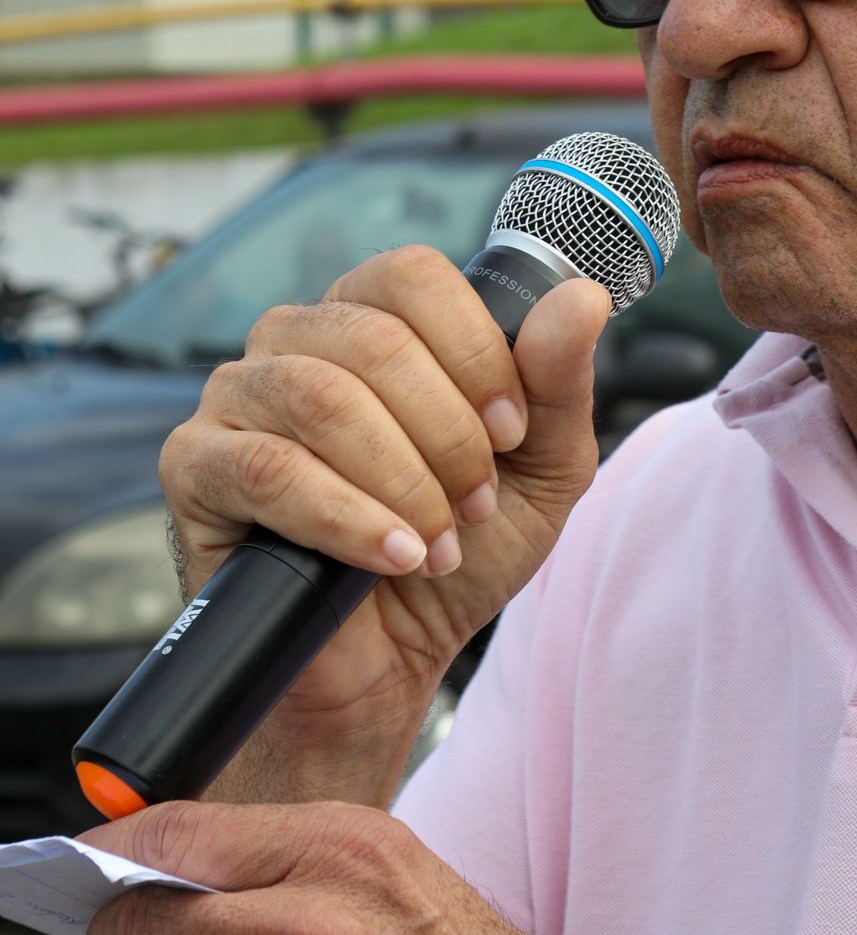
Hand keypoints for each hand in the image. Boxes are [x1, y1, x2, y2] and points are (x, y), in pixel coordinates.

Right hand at [157, 248, 609, 788]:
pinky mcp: (197, 465)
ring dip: (403, 480)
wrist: (391, 659)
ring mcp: (236, 395)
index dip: (475, 352)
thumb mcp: (541, 471)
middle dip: (447, 436)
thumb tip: (581, 297)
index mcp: (373, 316)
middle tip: (474, 506)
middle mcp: (296, 337)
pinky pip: (269, 469)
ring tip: (436, 542)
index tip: (511, 432)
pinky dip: (348, 519)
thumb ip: (558, 384)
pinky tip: (391, 557)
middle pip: (376, 338)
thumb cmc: (460, 549)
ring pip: (323, 398)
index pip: (413, 275)